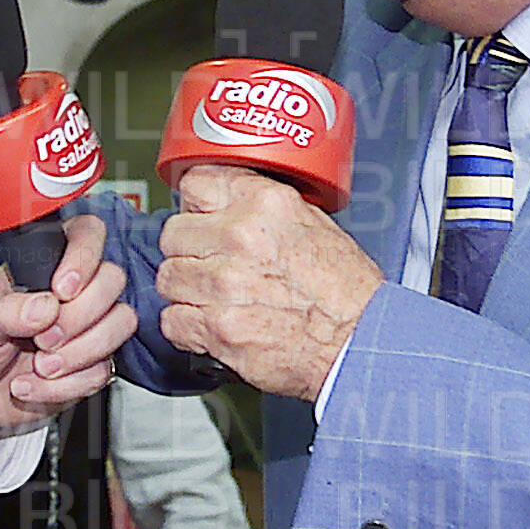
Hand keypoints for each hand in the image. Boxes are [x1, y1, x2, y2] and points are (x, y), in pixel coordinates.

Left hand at [0, 213, 135, 431]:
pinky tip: (33, 385)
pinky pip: (102, 370)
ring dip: (80, 352)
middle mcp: (72, 292)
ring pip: (121, 323)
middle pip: (112, 280)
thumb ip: (5, 311)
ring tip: (40, 366)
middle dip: (80, 315)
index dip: (84, 256)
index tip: (62, 290)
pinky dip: (66, 386)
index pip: (86, 234)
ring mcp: (86, 328)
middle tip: (43, 338)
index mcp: (43, 265)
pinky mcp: (90, 365)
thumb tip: (44, 307)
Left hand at [156, 164, 382, 400]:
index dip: (195, 206)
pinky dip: (187, 328)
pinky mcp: (217, 327)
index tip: (199, 219)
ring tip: (216, 299)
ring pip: (168, 278)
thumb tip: (226, 203)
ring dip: (186, 292)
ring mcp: (224, 284)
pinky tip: (212, 326)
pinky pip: (173, 321)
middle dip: (188, 252)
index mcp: (263, 202)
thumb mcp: (312, 222)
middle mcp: (239, 237)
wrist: (361, 344)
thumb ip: (261, 207)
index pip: (194, 184)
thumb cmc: (345, 290)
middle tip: (210, 266)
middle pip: (173, 234)